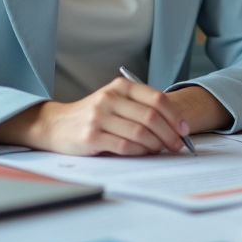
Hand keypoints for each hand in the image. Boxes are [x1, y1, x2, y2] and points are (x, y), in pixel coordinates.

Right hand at [0, 77, 189, 155]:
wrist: (56, 124)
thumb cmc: (93, 115)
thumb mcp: (115, 101)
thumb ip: (139, 107)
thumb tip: (173, 126)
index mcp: (120, 87)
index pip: (156, 98)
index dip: (174, 115)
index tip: (185, 129)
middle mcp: (110, 98)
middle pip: (151, 117)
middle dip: (169, 133)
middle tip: (178, 145)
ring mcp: (99, 117)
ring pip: (139, 132)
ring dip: (155, 144)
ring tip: (161, 150)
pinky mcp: (90, 136)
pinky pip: (124, 146)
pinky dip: (139, 152)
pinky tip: (143, 154)